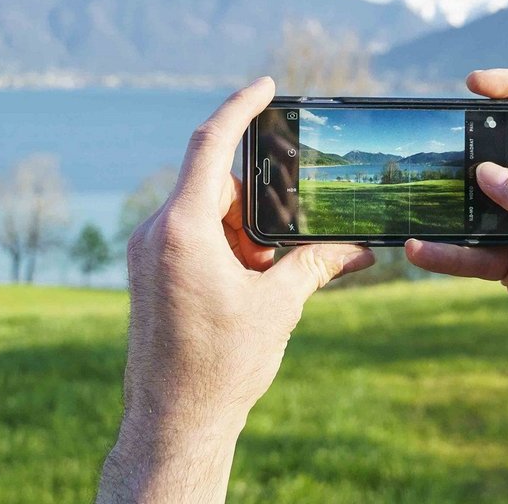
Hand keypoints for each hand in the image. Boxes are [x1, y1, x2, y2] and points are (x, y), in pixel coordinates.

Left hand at [99, 77, 374, 502]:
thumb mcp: (279, 306)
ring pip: (205, 214)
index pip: (211, 145)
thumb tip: (360, 249)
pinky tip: (248, 285)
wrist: (174, 421)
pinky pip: (190, 238)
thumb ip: (316, 264)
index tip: (265, 85)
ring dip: (242, 234)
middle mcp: (156, 232)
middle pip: (216, 186)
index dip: (240, 107)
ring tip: (265, 281)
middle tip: (286, 244)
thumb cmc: (221, 366)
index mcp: (183, 229)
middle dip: (259, 205)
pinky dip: (224, 249)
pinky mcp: (147, 273)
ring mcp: (147, 253)